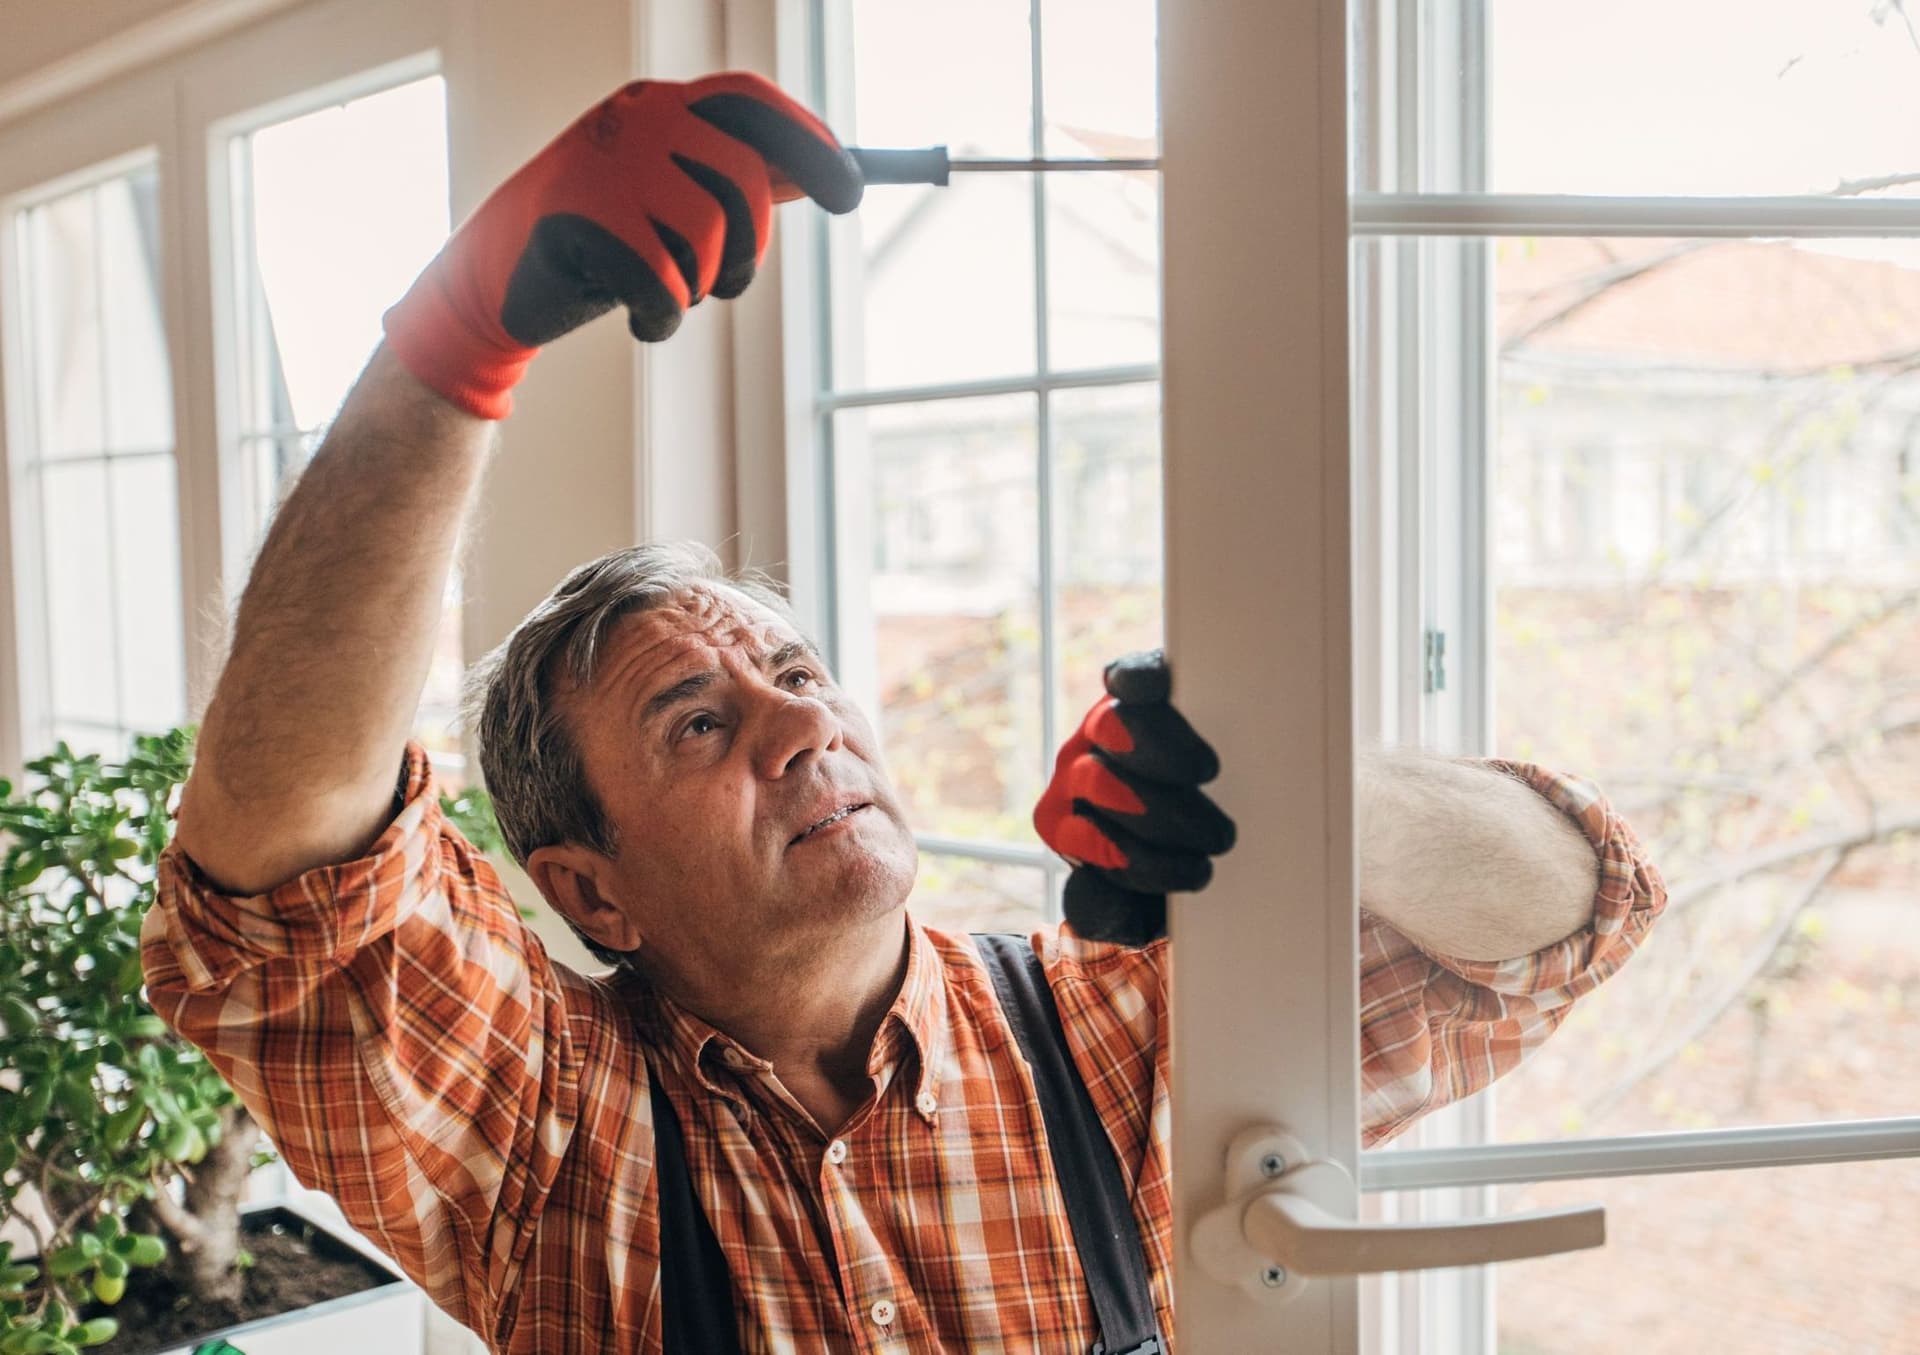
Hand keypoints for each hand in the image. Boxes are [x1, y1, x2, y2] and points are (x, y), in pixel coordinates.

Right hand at [383, 72, 861, 418]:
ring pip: (709, 237)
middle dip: (752, 248)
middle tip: (729, 283)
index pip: (751, 102)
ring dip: (701, 289)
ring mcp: (605, 166)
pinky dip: (663, 319)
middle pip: (745, 179)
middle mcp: (635, 121)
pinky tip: (640, 320)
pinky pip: (664, 284)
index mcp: (660, 104)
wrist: (495, 284)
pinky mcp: (579, 221)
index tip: (851, 192)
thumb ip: (741, 179)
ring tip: (668, 296)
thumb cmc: (601, 241)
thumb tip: (838, 173)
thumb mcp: (670, 198)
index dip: (810, 142)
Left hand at [1033, 651, 1234, 944]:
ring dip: (1163, 755)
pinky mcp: (1136, 684)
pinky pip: (1130, 676)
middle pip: (1098, 783)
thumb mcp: (1144, 902)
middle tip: (1218, 835)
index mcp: (1067, 825)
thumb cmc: (1173, 859)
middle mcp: (1077, 772)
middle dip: (1161, 815)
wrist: (1193, 822)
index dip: (1134, 860)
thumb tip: (1086, 890)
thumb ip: (1113, 911)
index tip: (1195, 872)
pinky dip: (1141, 680)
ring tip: (1205, 775)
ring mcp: (1102, 725)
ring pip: (1112, 727)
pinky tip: (1164, 690)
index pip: (1078, 838)